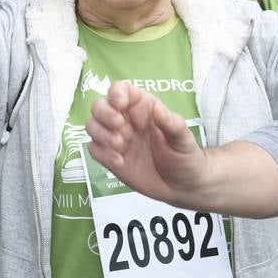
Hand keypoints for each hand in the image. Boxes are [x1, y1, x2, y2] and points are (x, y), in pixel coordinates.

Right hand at [85, 81, 207, 204]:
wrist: (182, 187)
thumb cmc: (185, 157)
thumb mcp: (184, 140)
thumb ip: (172, 124)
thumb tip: (157, 109)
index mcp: (142, 108)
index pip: (121, 90)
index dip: (115, 93)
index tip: (119, 104)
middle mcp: (125, 120)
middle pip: (99, 106)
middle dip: (104, 114)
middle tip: (119, 126)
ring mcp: (115, 138)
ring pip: (92, 126)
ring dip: (101, 134)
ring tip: (120, 146)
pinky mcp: (109, 157)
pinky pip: (94, 149)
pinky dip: (102, 153)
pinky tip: (119, 161)